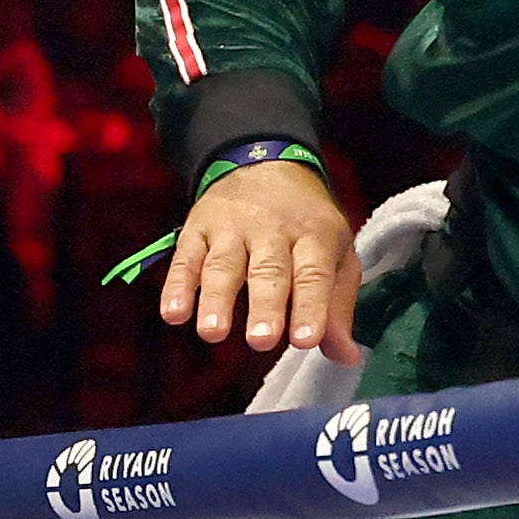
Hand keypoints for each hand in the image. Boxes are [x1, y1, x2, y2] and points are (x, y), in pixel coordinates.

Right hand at [153, 156, 361, 361]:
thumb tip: (344, 356)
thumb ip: (337, 306)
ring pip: (224, 264)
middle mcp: (273, 229)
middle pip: (268, 270)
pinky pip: (185, 258)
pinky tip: (174, 313)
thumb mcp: (336, 254)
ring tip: (213, 332)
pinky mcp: (198, 228)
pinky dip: (177, 286)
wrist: (263, 163)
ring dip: (217, 299)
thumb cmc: (305, 223)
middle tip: (261, 340)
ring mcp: (231, 227)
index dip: (310, 307)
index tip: (305, 341)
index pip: (313, 274)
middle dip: (265, 306)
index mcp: (314, 235)